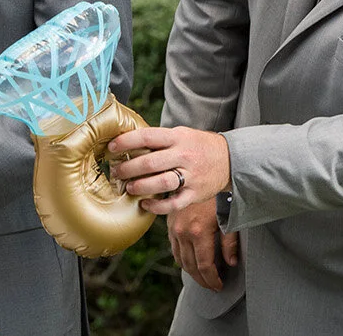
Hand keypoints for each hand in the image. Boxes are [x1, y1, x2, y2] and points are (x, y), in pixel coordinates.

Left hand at [108, 126, 230, 214]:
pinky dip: (156, 207)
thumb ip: (159, 140)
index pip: (147, 137)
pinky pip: (173, 204)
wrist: (231, 159)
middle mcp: (184, 155)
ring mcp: (191, 176)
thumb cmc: (199, 146)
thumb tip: (127, 145)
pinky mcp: (195, 194)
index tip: (111, 148)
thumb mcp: (182, 134)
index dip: (125, 142)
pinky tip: (145, 204)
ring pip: (161, 183)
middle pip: (150, 163)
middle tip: (117, 172)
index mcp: (178, 137)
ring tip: (130, 188)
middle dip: (128, 169)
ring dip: (140, 187)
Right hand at [168, 199, 240, 290]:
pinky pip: (173, 248)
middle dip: (202, 280)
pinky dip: (181, 259)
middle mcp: (183, 232)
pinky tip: (190, 262)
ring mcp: (174, 228)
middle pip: (190, 266)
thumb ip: (230, 242)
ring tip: (203, 278)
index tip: (219, 285)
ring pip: (180, 259)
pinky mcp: (169, 224)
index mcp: (199, 232)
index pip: (204, 265)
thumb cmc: (220, 192)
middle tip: (212, 286)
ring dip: (191, 272)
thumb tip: (230, 263)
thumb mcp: (229, 216)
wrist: (199, 172)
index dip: (212, 279)